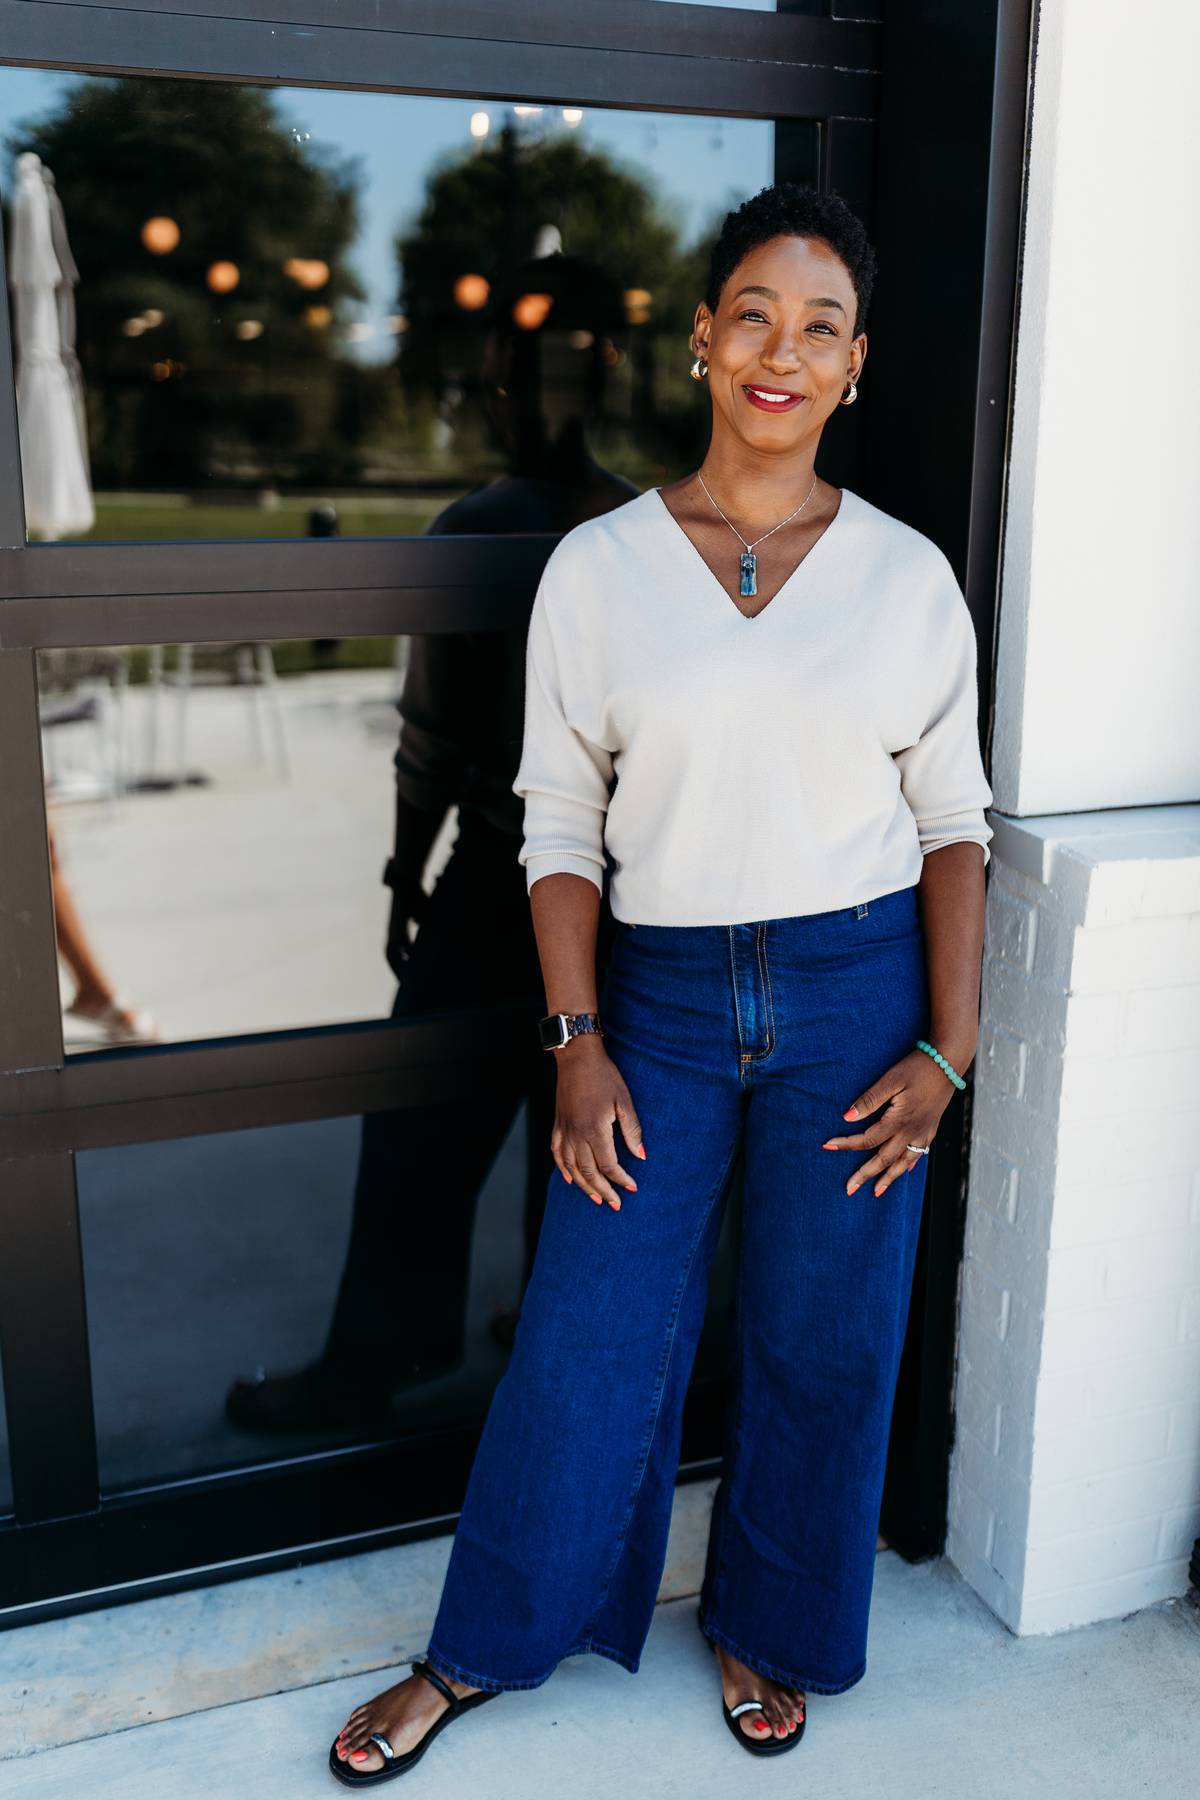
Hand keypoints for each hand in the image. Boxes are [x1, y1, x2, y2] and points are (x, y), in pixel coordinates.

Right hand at [551, 1038, 646, 1211]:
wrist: (577, 1058)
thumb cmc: (604, 1076)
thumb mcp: (624, 1101)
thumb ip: (632, 1130)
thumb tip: (641, 1156)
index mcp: (595, 1130)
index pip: (609, 1165)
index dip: (621, 1179)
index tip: (633, 1187)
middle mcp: (576, 1135)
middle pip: (589, 1172)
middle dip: (604, 1191)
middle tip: (615, 1204)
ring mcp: (564, 1131)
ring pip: (571, 1168)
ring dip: (584, 1186)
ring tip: (596, 1198)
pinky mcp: (557, 1125)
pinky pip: (556, 1154)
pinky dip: (562, 1169)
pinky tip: (569, 1179)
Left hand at [820, 1049, 955, 1196]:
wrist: (949, 1062)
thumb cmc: (917, 1068)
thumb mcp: (890, 1080)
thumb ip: (869, 1100)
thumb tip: (847, 1117)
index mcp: (899, 1121)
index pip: (867, 1140)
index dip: (846, 1143)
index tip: (827, 1145)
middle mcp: (911, 1132)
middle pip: (884, 1159)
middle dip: (865, 1175)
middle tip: (849, 1189)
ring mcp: (924, 1132)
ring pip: (903, 1163)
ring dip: (888, 1178)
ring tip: (876, 1192)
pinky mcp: (931, 1128)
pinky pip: (919, 1154)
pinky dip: (908, 1165)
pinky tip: (904, 1171)